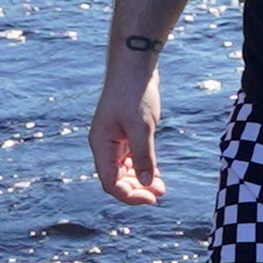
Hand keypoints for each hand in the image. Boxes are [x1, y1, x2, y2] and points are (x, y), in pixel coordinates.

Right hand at [94, 43, 166, 204]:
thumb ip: (143, 157)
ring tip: (162, 189)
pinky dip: (143, 169)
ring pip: (125, 171)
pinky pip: (131, 159)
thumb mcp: (142, 127)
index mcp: (101, 144)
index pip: (111, 182)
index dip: (130, 195)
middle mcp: (104, 145)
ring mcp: (114, 139)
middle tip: (160, 195)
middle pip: (116, 180)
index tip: (152, 199)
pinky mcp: (126, 133)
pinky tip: (158, 175)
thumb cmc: (134, 92)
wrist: (135, 64)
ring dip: (141, 182)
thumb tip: (147, 184)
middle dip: (137, 190)